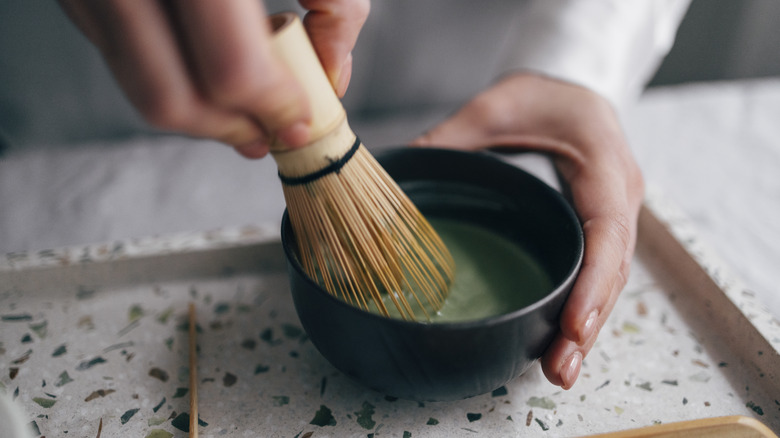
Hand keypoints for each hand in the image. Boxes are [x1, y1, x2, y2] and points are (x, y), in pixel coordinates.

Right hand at [57, 0, 368, 157]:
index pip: (233, 67)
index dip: (275, 108)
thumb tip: (330, 72)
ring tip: (245, 104)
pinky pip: (121, 55)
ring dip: (200, 113)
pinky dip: (170, 72)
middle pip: (171, 98)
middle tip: (271, 129)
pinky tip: (205, 62)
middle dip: (232, 128)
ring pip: (139, 86)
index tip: (303, 120)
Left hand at [412, 73, 643, 388]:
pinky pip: (595, 274)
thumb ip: (452, 138)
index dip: (593, 281)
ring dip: (586, 328)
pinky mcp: (597, 230)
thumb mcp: (494, 106)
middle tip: (559, 368)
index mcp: (603, 162)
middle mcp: (618, 196)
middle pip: (613, 269)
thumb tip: (396, 172)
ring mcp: (613, 216)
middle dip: (588, 321)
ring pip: (608, 280)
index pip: (607, 229)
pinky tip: (559, 342)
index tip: (573, 323)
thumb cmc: (539, 96)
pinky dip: (581, 309)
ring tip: (559, 370)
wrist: (569, 92)